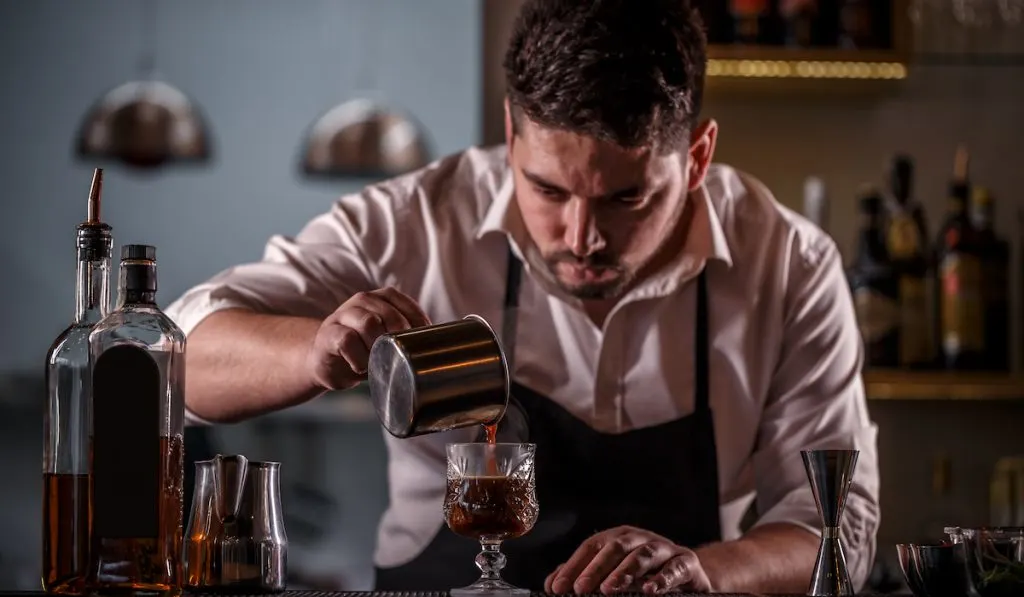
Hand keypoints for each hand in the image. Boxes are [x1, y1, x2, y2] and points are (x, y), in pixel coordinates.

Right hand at [307, 287, 429, 390]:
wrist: (327, 359)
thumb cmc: (364, 349)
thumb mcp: (388, 338)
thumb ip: (408, 336)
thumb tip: (441, 346)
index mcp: (382, 298)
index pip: (407, 306)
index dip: (418, 326)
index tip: (422, 345)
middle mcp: (363, 300)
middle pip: (389, 315)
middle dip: (398, 339)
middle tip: (397, 356)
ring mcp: (344, 314)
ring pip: (368, 323)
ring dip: (377, 347)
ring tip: (377, 361)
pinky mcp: (329, 333)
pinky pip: (347, 340)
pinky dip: (358, 357)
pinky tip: (360, 365)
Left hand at [544, 526, 712, 594]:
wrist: (689, 576)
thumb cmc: (646, 575)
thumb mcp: (615, 575)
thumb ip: (585, 576)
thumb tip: (553, 583)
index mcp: (620, 538)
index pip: (592, 546)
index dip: (574, 566)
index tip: (558, 587)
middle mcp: (641, 539)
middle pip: (616, 546)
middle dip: (596, 567)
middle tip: (580, 588)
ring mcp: (665, 549)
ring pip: (644, 554)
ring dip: (625, 570)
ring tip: (609, 588)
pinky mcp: (687, 563)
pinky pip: (675, 568)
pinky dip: (662, 578)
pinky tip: (649, 589)